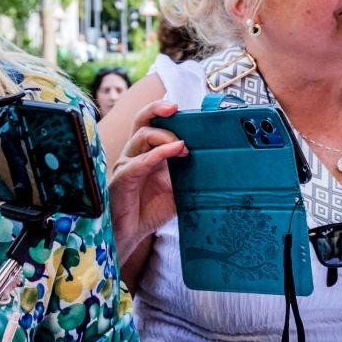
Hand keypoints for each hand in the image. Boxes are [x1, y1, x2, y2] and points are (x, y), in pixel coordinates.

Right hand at [108, 98, 187, 250]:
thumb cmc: (151, 210)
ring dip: (165, 136)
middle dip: (157, 109)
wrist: (130, 233)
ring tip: (184, 145)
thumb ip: (191, 175)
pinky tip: (174, 150)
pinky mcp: (123, 179)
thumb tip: (218, 166)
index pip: (155, 123)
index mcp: (149, 151)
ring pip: (141, 136)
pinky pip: (138, 162)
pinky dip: (157, 154)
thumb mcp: (178, 189)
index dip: (167, 113)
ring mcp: (128, 164)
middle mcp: (136, 153)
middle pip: (142, 120)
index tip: (189, 112)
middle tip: (175, 107)